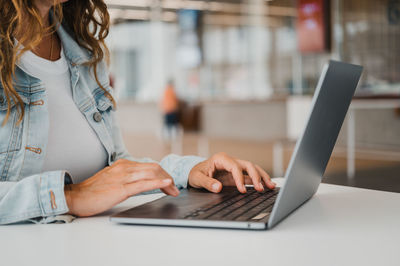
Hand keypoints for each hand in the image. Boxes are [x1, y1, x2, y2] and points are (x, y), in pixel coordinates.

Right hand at [64, 159, 179, 216]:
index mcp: (123, 164)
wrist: (75, 197)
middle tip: (174, 189)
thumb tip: (142, 182)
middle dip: (167, 177)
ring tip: (173, 190)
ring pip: (151, 174)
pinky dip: (157, 183)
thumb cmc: (92, 191)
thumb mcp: (113, 179)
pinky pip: (143, 184)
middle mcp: (124, 167)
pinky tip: (166, 184)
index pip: (149, 166)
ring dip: (166, 182)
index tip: (169, 183)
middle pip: (154, 168)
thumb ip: (127, 178)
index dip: (162, 174)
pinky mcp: (121, 188)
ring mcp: (123, 177)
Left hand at [188, 152, 275, 192]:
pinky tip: (266, 186)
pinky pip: (250, 176)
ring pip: (252, 169)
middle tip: (261, 188)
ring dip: (262, 177)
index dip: (240, 178)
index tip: (242, 190)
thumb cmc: (195, 173)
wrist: (194, 172)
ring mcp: (235, 167)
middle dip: (256, 176)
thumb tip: (218, 187)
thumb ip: (207, 183)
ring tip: (271, 186)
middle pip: (248, 165)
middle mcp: (230, 161)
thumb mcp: (197, 178)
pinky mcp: (237, 174)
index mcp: (221, 159)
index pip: (235, 167)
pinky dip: (258, 180)